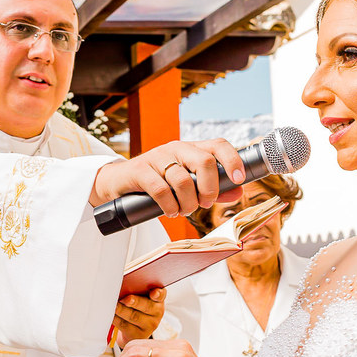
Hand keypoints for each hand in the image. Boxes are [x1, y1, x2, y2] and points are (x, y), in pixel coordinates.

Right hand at [89, 139, 245, 215]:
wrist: (118, 183)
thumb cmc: (157, 184)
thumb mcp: (186, 185)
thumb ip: (212, 188)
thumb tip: (238, 191)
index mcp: (191, 149)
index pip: (218, 145)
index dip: (233, 160)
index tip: (239, 179)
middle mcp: (176, 149)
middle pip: (205, 161)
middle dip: (210, 189)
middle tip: (205, 204)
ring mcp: (157, 157)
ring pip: (183, 180)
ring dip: (188, 203)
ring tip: (183, 211)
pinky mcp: (140, 170)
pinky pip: (161, 189)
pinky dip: (169, 206)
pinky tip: (170, 211)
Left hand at [113, 287, 164, 344]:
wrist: (134, 327)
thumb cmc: (136, 306)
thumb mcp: (140, 296)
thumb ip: (135, 290)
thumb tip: (123, 286)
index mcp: (158, 299)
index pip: (161, 295)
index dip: (158, 294)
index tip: (153, 293)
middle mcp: (157, 312)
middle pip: (146, 306)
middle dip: (135, 302)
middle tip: (125, 299)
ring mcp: (149, 325)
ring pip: (134, 316)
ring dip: (122, 310)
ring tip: (114, 305)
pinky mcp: (137, 335)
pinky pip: (125, 325)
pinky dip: (116, 318)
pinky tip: (111, 313)